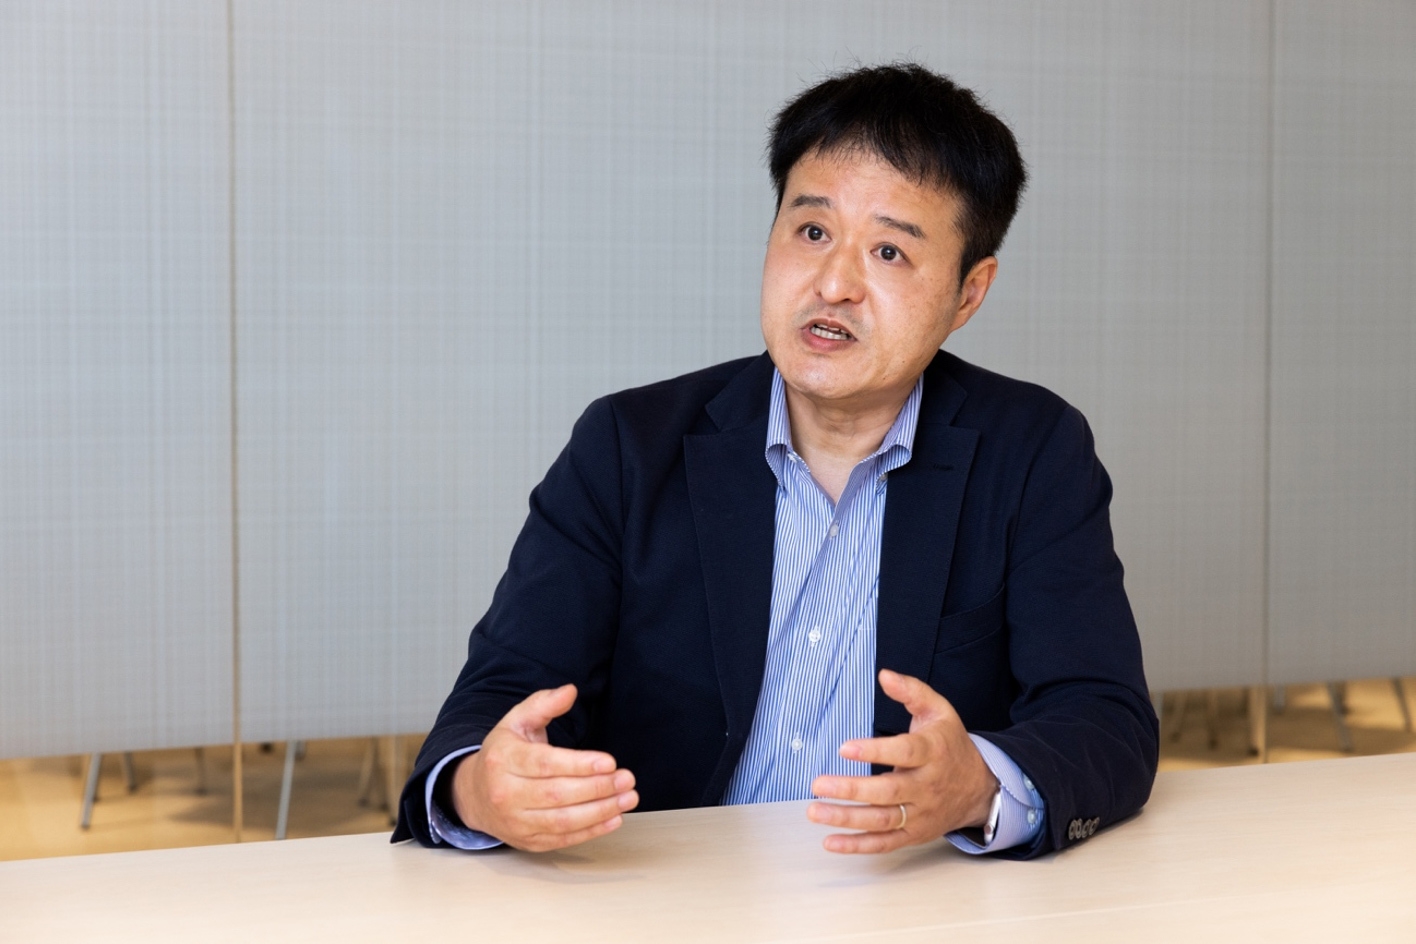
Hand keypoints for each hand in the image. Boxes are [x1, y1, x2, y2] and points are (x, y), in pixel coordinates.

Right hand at [451, 684, 638, 851]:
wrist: (475, 795)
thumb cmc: (503, 754)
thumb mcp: (516, 721)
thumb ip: (543, 704)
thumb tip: (570, 691)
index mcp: (503, 760)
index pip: (545, 764)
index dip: (579, 765)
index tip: (610, 762)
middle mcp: (505, 794)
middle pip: (557, 794)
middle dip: (597, 788)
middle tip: (627, 779)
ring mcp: (515, 822)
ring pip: (562, 821)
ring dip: (600, 811)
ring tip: (627, 798)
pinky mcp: (527, 842)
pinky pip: (563, 840)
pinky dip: (592, 832)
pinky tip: (614, 818)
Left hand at [807, 669, 997, 853]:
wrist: (979, 787)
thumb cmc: (949, 744)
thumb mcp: (938, 710)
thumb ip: (911, 690)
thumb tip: (884, 674)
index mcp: (933, 752)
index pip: (905, 752)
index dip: (875, 751)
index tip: (844, 747)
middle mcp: (927, 786)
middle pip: (889, 791)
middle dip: (852, 789)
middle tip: (818, 785)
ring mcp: (921, 813)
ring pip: (883, 820)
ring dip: (847, 818)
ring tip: (815, 811)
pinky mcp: (914, 833)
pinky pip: (885, 843)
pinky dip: (857, 845)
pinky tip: (830, 841)